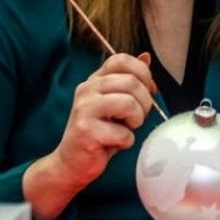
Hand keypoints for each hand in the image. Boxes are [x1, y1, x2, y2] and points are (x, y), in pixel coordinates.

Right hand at [24, 52, 156, 219]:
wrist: (71, 162)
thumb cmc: (99, 132)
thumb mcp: (116, 102)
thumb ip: (130, 80)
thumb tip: (146, 57)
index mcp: (95, 80)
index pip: (121, 59)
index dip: (142, 72)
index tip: (147, 90)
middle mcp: (86, 90)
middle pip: (131, 81)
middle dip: (144, 102)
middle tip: (137, 117)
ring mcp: (84, 109)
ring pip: (129, 103)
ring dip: (136, 120)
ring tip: (127, 128)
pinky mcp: (86, 131)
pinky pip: (123, 133)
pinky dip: (126, 142)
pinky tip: (114, 143)